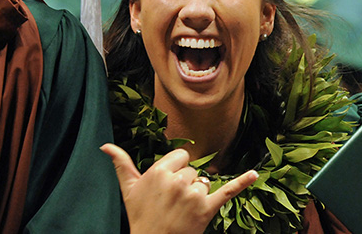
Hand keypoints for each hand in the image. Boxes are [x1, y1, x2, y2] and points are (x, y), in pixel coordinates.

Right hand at [100, 143, 257, 233]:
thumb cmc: (140, 216)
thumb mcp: (128, 189)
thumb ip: (121, 164)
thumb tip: (105, 146)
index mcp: (159, 171)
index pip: (181, 157)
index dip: (176, 170)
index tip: (167, 186)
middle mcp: (176, 181)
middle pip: (193, 170)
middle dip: (186, 184)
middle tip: (173, 203)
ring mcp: (193, 195)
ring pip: (204, 182)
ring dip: (198, 194)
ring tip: (183, 210)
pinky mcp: (207, 208)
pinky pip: (228, 191)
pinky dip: (242, 182)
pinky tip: (255, 175)